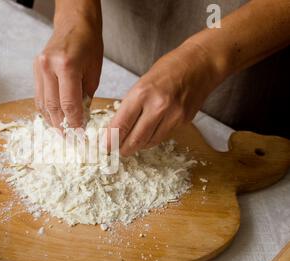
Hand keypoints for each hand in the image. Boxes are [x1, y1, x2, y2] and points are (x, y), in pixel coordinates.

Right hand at [34, 14, 102, 127]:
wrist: (74, 24)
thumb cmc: (88, 45)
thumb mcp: (93, 72)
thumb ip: (85, 96)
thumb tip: (80, 119)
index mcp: (67, 65)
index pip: (69, 104)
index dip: (75, 123)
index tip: (80, 135)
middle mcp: (48, 67)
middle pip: (53, 107)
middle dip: (63, 126)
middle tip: (70, 139)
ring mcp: (39, 68)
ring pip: (43, 105)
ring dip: (52, 121)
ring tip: (62, 133)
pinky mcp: (35, 70)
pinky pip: (39, 97)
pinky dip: (46, 110)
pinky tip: (54, 119)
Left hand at [108, 42, 222, 155]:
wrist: (202, 63)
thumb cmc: (169, 68)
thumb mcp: (142, 82)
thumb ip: (131, 105)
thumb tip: (118, 126)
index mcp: (142, 93)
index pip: (121, 124)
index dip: (111, 140)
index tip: (105, 146)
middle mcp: (158, 106)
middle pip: (135, 139)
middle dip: (123, 149)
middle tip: (116, 151)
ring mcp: (173, 115)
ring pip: (149, 142)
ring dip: (138, 146)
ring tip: (130, 145)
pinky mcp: (184, 121)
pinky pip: (163, 136)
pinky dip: (152, 139)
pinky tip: (147, 136)